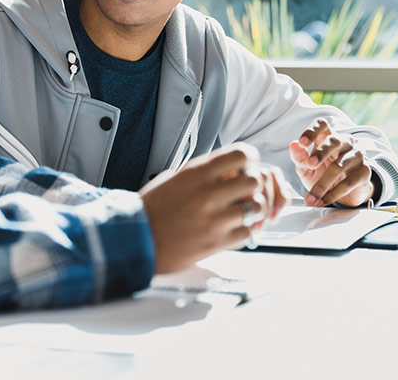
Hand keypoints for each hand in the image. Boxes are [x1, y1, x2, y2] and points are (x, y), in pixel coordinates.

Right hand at [141, 144, 282, 272]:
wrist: (140, 238)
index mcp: (197, 173)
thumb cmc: (154, 207)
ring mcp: (216, 219)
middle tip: (245, 189)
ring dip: (253, 208)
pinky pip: (248, 232)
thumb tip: (227, 168)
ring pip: (257, 207)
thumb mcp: (175, 176)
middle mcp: (209, 193)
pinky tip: (232, 228)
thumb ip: (203, 172)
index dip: (250, 158)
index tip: (248, 163)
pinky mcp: (218, 242)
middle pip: (254, 180)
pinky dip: (244, 230)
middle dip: (252, 183)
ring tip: (242, 210)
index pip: (240, 154)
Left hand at [289, 118, 375, 207]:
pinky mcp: (365, 172)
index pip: (322, 125)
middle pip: (333, 141)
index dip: (312, 131)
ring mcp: (357, 155)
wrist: (344, 195)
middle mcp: (344, 142)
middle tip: (309, 165)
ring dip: (323, 183)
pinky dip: (333, 194)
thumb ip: (299, 157)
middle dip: (320, 153)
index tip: (302, 143)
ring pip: (340, 166)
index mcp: (327, 136)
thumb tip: (293, 145)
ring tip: (311, 196)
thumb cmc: (322, 174)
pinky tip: (322, 201)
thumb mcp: (306, 168)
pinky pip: (348, 182)